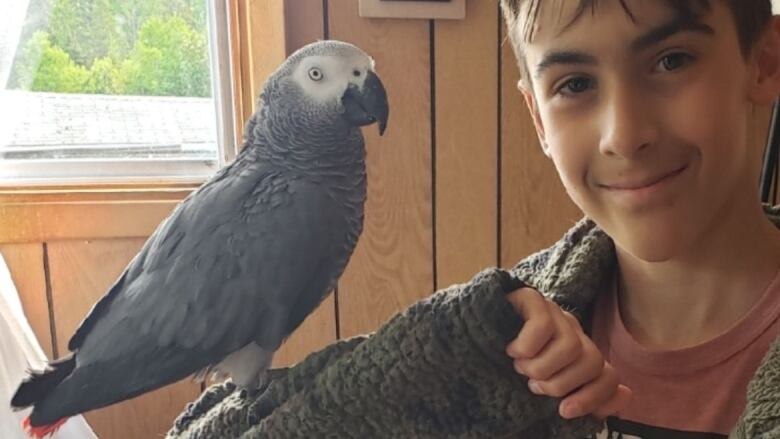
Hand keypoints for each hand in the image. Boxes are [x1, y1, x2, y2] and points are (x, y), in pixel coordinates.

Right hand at [505, 287, 631, 418]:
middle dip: (560, 383)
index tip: (564, 411)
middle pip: (591, 361)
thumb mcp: (545, 388)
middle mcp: (570, 330)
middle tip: (533, 383)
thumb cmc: (504, 369)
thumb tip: (626, 394)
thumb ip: (586, 395)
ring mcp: (552, 312)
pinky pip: (543, 325)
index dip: (592, 397)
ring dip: (540, 367)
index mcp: (578, 353)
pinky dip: (526, 346)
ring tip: (519, 366)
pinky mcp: (531, 298)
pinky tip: (510, 349)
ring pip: (570, 346)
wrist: (466, 339)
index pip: (607, 375)